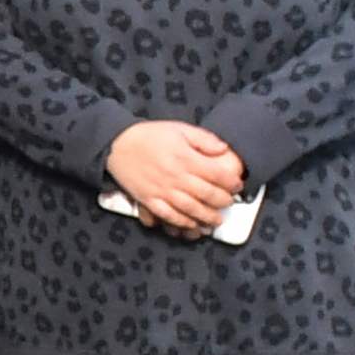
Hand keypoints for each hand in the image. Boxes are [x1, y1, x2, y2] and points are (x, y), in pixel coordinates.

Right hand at [107, 119, 245, 234]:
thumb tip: (223, 148)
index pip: (217, 175)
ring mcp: (162, 191)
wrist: (116, 144)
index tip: (237, 185)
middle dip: (223, 201)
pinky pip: (169, 215)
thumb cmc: (149, 136)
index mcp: (185, 158)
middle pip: (208, 195)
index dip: (232, 183)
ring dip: (207, 217)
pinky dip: (182, 223)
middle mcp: (176, 177)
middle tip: (229, 203)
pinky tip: (192, 225)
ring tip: (216, 220)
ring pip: (191, 209)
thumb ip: (204, 138)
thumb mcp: (179, 129)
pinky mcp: (149, 199)